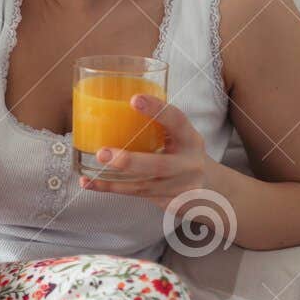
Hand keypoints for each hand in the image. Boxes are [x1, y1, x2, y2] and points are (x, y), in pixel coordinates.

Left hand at [79, 93, 210, 205]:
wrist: (212, 192)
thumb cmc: (185, 154)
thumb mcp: (182, 137)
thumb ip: (160, 123)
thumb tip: (116, 98)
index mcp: (190, 140)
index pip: (177, 121)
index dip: (157, 110)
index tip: (134, 99)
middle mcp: (188, 164)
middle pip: (159, 165)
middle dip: (130, 161)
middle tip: (104, 152)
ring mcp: (178, 187)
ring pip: (143, 185)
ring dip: (114, 179)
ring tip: (93, 169)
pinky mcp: (167, 201)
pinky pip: (134, 195)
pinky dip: (108, 188)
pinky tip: (88, 182)